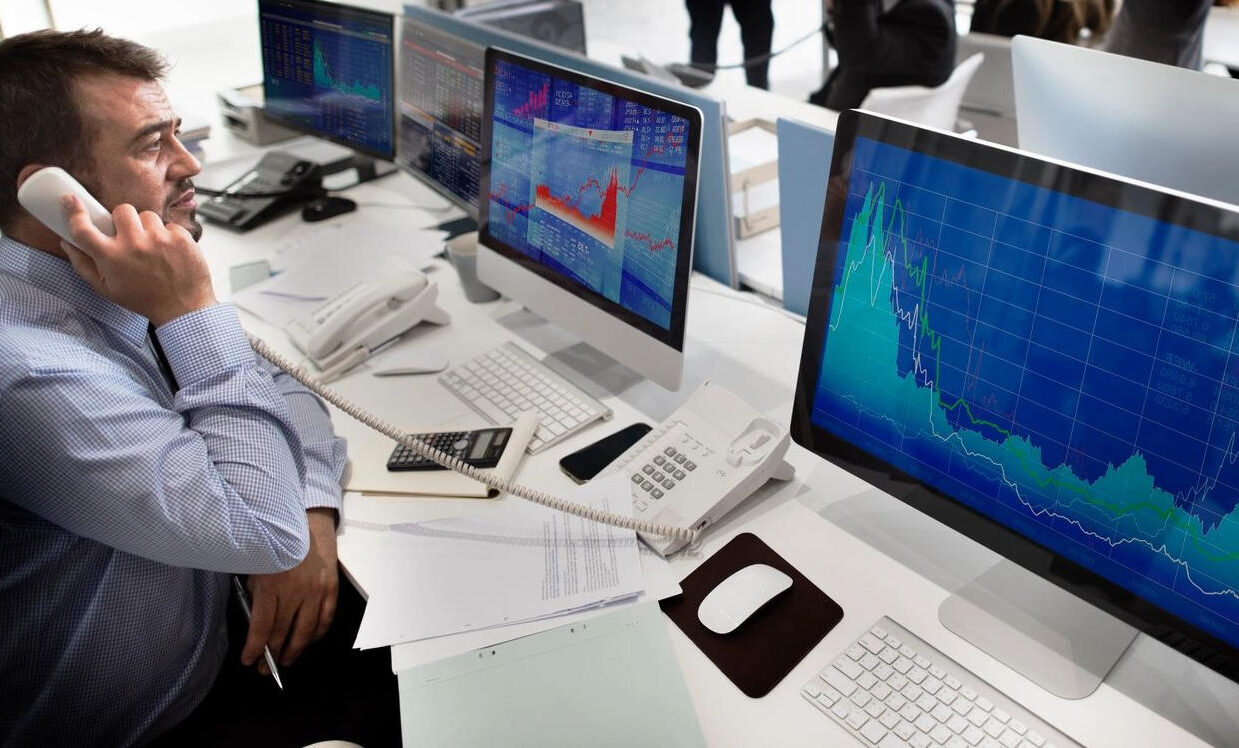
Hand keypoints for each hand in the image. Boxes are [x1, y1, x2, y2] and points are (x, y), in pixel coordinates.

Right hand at [59, 195, 215, 325]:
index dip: (74, 211)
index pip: (83, 228)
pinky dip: (169, 236)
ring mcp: (159, 239)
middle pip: (121, 210)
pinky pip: (169, 225)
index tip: (70, 200)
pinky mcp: (180, 238)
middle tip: (130, 235)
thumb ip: (83, 264)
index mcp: (110, 257)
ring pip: (147, 215)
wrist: (182, 309)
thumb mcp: (106, 288)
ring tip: (152, 247)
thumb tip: (67, 242)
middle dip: (124, 220)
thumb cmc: (142, 299)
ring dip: (147, 228)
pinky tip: (169, 253)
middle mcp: (133, 244)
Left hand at [242, 508, 338, 670]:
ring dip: (294, 650)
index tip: (248, 660)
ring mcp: (316, 591)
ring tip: (285, 661)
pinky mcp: (331, 589)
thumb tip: (256, 622)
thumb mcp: (257, 565)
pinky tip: (307, 642)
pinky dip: (316, 635)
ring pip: (306, 631)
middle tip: (265, 669)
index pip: (262, 626)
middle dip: (272, 654)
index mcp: (272, 584)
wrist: (308, 525)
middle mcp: (296, 591)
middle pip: (283, 632)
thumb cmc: (276, 546)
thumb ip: (256, 593)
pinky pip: (325, 619)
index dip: (254, 647)